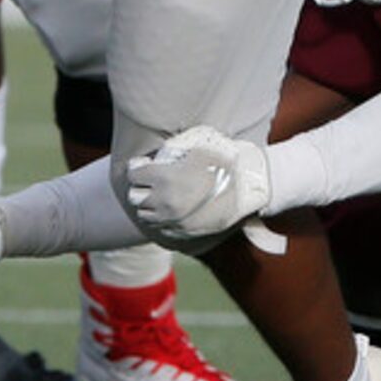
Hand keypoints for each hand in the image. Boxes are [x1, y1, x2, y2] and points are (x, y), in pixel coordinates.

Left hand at [125, 126, 273, 244]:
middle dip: (140, 188)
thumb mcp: (197, 149)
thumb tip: (157, 151)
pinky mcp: (180, 231)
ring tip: (162, 194)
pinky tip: (173, 208)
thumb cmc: (222, 163)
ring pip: (145, 214)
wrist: (246, 189)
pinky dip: (162, 218)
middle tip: (151, 181)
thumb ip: (174, 149)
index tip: (143, 165)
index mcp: (166, 178)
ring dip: (150, 204)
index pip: (134, 175)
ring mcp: (172, 219)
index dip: (138, 168)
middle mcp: (165, 201)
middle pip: (135, 197)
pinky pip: (160, 227)